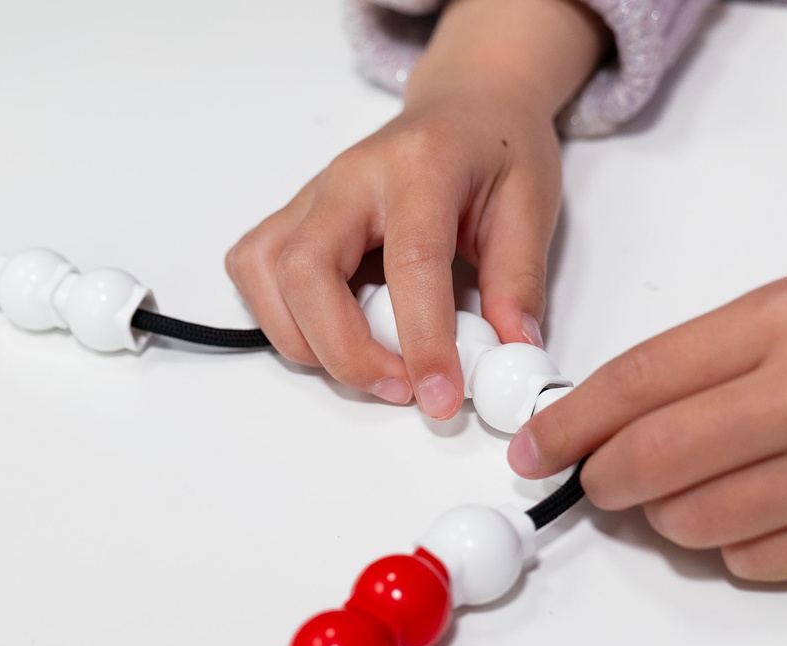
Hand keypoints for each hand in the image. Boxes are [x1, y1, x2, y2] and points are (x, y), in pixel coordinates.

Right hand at [226, 0, 607, 419]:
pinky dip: (282, 319)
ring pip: (264, 274)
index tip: (441, 396)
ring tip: (370, 366)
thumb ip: (519, 283)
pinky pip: (255, 271)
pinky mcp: (294, 218)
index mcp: (420, 167)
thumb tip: (510, 353)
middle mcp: (350, 177)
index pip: (410, 262)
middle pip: (307, 270)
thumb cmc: (495, 152)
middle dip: (346, 352)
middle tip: (400, 388)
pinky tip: (332, 333)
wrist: (465, 108)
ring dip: (306, 341)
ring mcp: (313, 196)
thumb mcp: (531, 206)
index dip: (423, 340)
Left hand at [508, 265, 786, 579]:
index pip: (640, 380)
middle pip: (650, 460)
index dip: (569, 422)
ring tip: (692, 485)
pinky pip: (751, 561)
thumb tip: (618, 417)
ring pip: (691, 523)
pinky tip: (754, 510)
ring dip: (664, 514)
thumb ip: (711, 357)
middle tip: (594, 478)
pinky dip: (727, 544)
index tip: (533, 448)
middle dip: (600, 478)